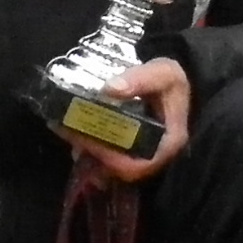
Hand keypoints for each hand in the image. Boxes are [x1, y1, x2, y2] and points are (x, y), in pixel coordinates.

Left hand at [64, 55, 191, 184]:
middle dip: (92, 154)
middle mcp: (156, 156)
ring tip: (65, 130)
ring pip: (112, 166)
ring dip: (87, 153)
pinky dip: (91, 149)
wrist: (177, 83)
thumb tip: (109, 89)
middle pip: (121, 168)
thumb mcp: (162, 74)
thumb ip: (140, 79)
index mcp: (168, 143)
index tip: (88, 139)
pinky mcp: (131, 150)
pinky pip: (109, 157)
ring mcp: (143, 155)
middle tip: (67, 131)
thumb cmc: (173, 81)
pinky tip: (73, 133)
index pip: (139, 164)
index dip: (112, 158)